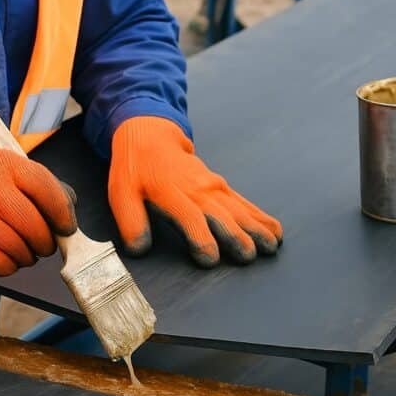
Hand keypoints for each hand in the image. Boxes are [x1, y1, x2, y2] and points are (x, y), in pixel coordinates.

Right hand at [0, 147, 76, 275]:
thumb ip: (26, 180)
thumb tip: (67, 206)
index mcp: (2, 164)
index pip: (48, 189)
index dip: (62, 212)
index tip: (66, 226)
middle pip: (37, 226)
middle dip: (46, 242)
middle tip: (44, 245)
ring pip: (22, 249)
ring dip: (26, 256)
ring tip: (20, 252)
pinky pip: (3, 264)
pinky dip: (7, 266)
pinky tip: (0, 257)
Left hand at [108, 116, 282, 267]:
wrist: (152, 137)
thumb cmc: (135, 169)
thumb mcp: (121, 194)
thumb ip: (130, 221)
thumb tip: (139, 247)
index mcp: (172, 193)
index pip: (191, 218)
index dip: (201, 239)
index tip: (210, 258)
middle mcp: (198, 190)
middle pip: (222, 215)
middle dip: (236, 236)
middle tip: (249, 256)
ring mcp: (214, 187)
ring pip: (239, 210)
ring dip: (256, 228)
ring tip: (270, 246)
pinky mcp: (222, 187)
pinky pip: (245, 203)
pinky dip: (261, 217)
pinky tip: (274, 231)